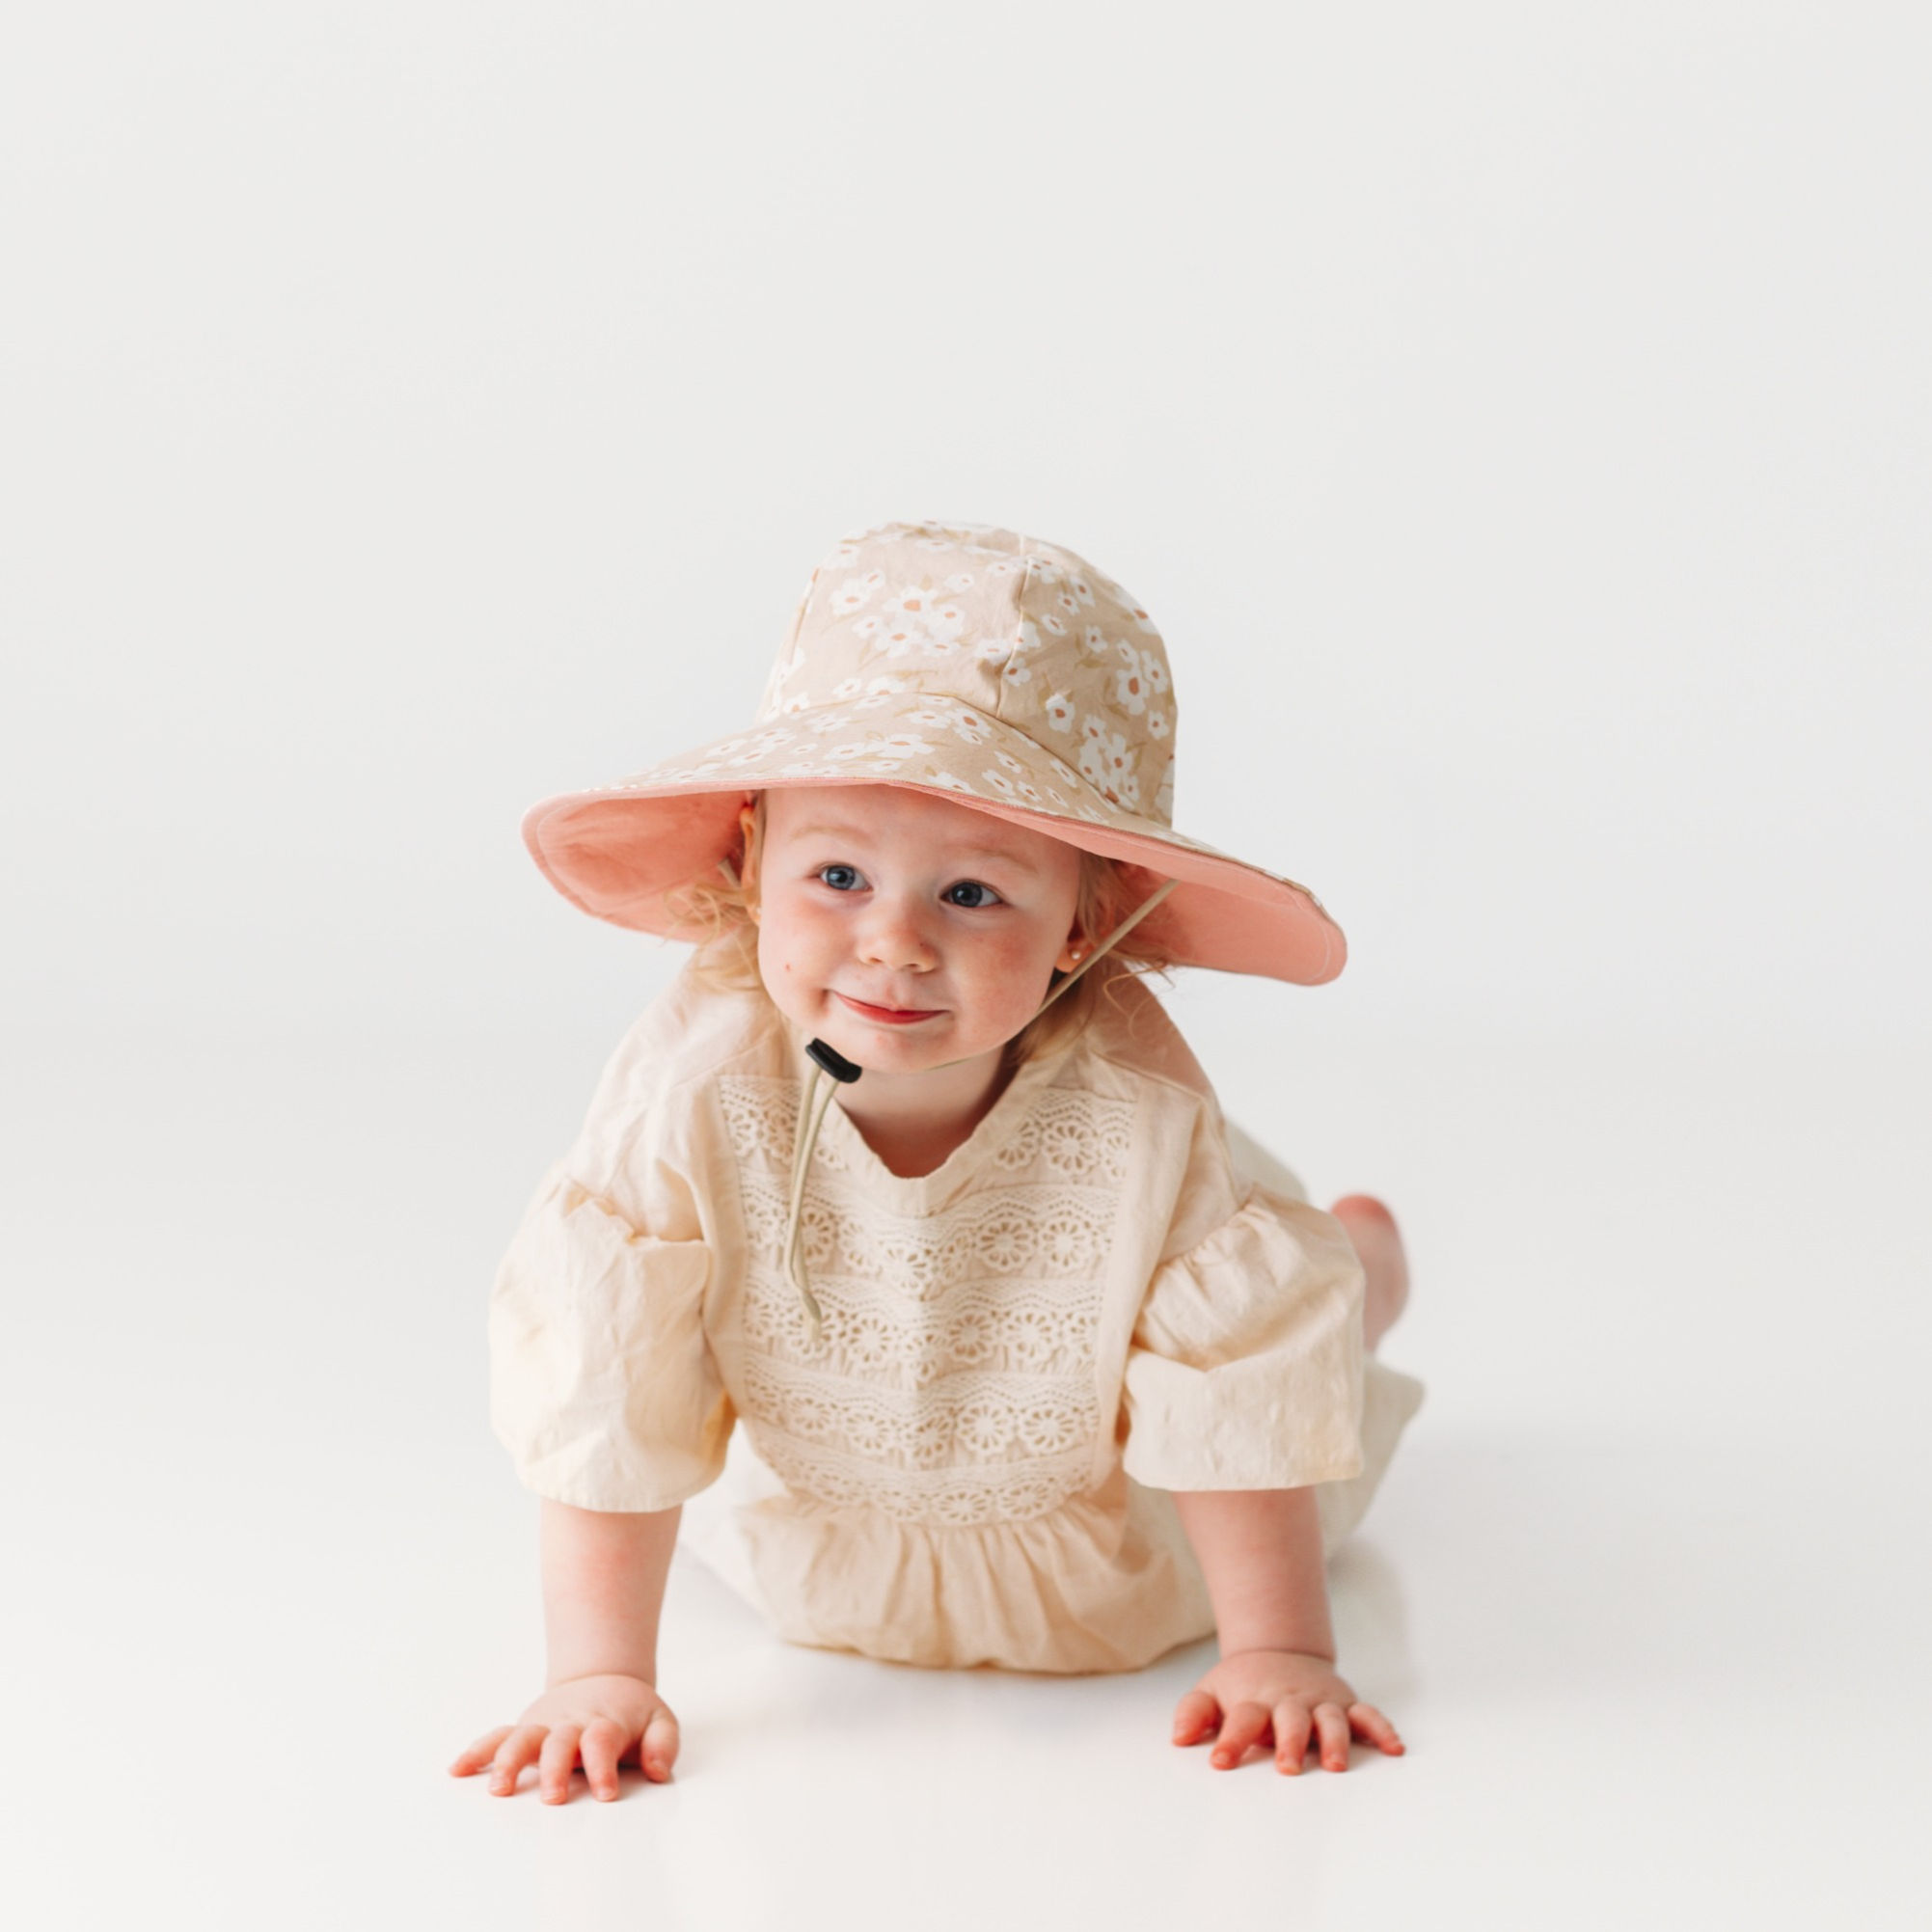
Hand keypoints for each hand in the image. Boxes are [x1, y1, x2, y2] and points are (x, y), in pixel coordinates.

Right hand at [449, 1673, 679, 1802]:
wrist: (604, 1679)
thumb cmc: (632, 1712)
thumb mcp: (659, 1720)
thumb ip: (662, 1744)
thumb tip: (658, 1771)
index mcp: (605, 1722)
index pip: (603, 1741)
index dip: (603, 1766)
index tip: (605, 1793)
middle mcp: (570, 1724)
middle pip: (559, 1743)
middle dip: (555, 1770)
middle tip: (553, 1798)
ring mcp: (544, 1726)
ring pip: (522, 1739)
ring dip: (509, 1762)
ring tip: (499, 1789)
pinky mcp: (526, 1729)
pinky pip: (498, 1737)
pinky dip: (477, 1751)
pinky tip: (457, 1769)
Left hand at [1171, 1649, 1403, 1774]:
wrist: (1277, 1652)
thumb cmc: (1242, 1687)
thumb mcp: (1211, 1692)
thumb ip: (1194, 1712)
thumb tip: (1177, 1737)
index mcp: (1255, 1700)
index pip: (1241, 1719)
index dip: (1231, 1740)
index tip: (1220, 1761)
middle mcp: (1290, 1701)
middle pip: (1290, 1720)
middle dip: (1289, 1743)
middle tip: (1287, 1767)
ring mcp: (1320, 1702)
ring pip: (1331, 1719)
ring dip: (1334, 1740)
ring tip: (1335, 1765)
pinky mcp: (1345, 1703)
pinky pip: (1367, 1715)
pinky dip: (1381, 1730)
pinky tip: (1393, 1748)